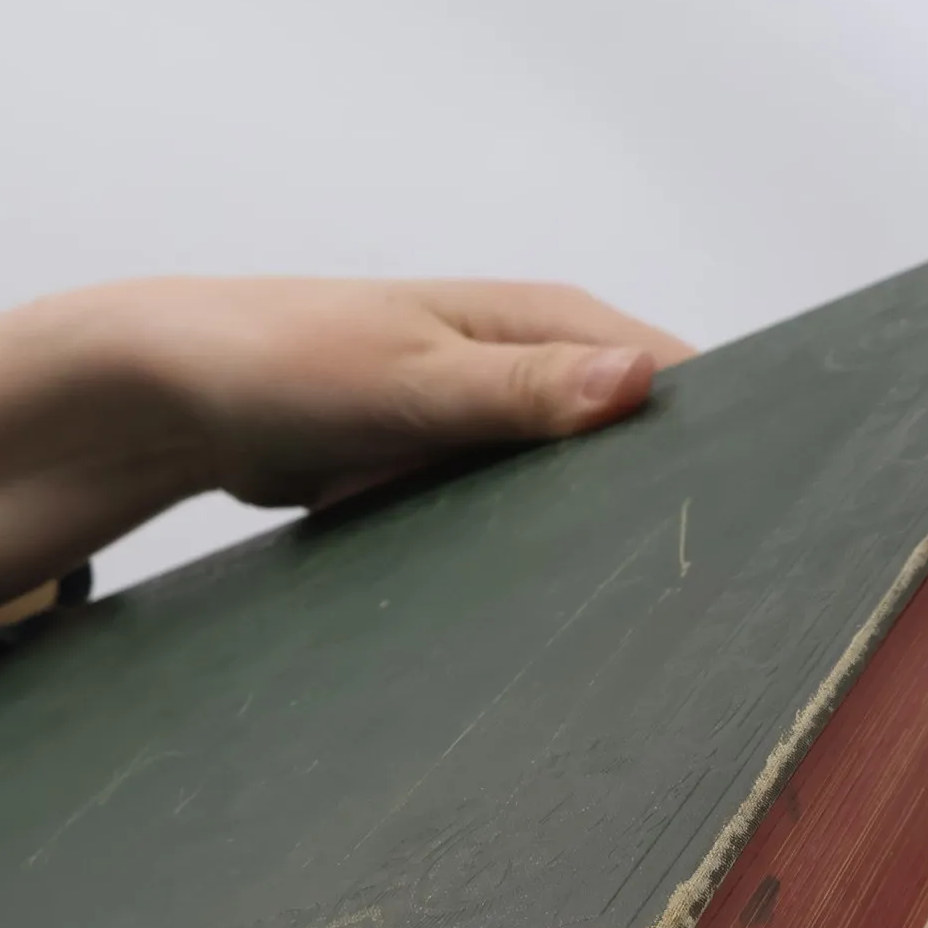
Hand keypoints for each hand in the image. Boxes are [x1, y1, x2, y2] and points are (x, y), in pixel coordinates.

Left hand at [0, 278, 692, 610]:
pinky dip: (508, 550)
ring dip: (575, 536)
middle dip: (647, 502)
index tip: (749, 513)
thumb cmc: (287, 359)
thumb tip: (640, 381)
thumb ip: (521, 389)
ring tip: (619, 605)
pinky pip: (502, 518)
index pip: (670, 376)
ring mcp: (488, 421)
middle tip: (683, 586)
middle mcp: (529, 365)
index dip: (713, 440)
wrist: (179, 397)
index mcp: (543, 322)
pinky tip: (527, 598)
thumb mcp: (411, 377)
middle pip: (626, 443)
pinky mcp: (445, 467)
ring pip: (567, 490)